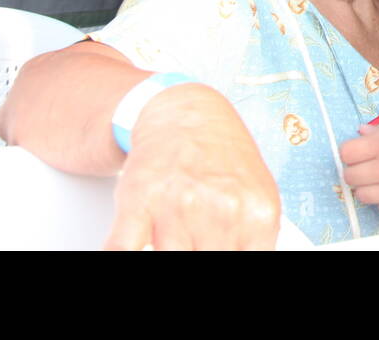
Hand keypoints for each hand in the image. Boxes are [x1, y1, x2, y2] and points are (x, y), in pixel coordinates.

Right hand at [104, 83, 280, 249]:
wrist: (182, 114)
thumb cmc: (219, 158)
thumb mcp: (256, 197)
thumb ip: (251, 240)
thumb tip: (241, 257)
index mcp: (258, 214)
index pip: (243, 264)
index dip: (227, 257)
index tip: (216, 247)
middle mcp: (222, 209)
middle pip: (203, 262)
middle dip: (198, 251)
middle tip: (195, 238)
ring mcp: (179, 206)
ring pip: (169, 259)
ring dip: (167, 248)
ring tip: (173, 229)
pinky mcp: (138, 202)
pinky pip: (122, 249)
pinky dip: (121, 253)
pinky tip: (137, 240)